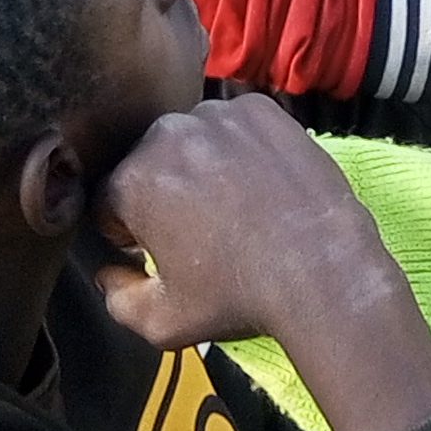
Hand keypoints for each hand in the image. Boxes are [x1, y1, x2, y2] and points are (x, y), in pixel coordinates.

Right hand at [89, 96, 406, 353]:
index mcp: (132, 181)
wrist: (322, 269)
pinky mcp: (261, 107)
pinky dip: (242, 147)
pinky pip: (234, 125)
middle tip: (201, 231)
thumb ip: (117, 298)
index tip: (160, 252)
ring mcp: (218, 114)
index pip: (109, 202)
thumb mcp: (162, 322)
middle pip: (148, 163)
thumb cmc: (238, 298)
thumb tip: (108, 272)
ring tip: (235, 205)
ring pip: (191, 139)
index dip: (130, 233)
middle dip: (163, 193)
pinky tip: (262, 184)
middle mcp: (167, 133)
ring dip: (201, 164)